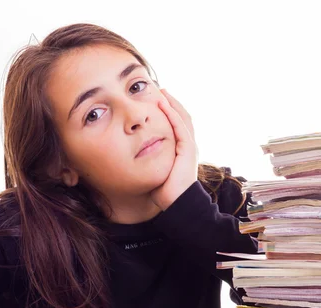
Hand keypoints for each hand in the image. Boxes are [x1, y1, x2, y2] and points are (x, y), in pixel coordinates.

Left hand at [150, 88, 198, 209]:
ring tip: (162, 92)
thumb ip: (148, 161)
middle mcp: (188, 146)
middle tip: (160, 91)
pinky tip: (163, 104)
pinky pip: (179, 126)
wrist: (176, 203)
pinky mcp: (188, 149)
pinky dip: (172, 113)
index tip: (156, 102)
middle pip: (182, 118)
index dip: (168, 112)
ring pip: (182, 118)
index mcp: (181, 151)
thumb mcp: (154, 171)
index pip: (177, 126)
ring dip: (172, 104)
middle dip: (171, 104)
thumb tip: (131, 157)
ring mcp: (189, 147)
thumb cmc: (163, 192)